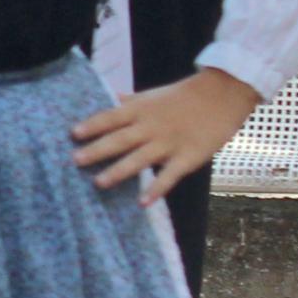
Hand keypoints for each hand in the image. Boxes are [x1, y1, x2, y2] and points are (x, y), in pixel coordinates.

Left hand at [72, 67, 260, 202]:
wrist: (224, 94)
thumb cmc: (186, 95)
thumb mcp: (154, 94)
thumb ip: (132, 101)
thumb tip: (111, 97)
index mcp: (142, 109)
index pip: (112, 117)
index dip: (92, 125)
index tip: (72, 134)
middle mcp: (152, 126)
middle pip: (120, 139)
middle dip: (97, 150)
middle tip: (75, 161)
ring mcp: (169, 143)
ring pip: (140, 159)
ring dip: (118, 171)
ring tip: (98, 183)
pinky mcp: (188, 157)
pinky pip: (169, 176)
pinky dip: (156, 189)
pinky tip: (142, 202)